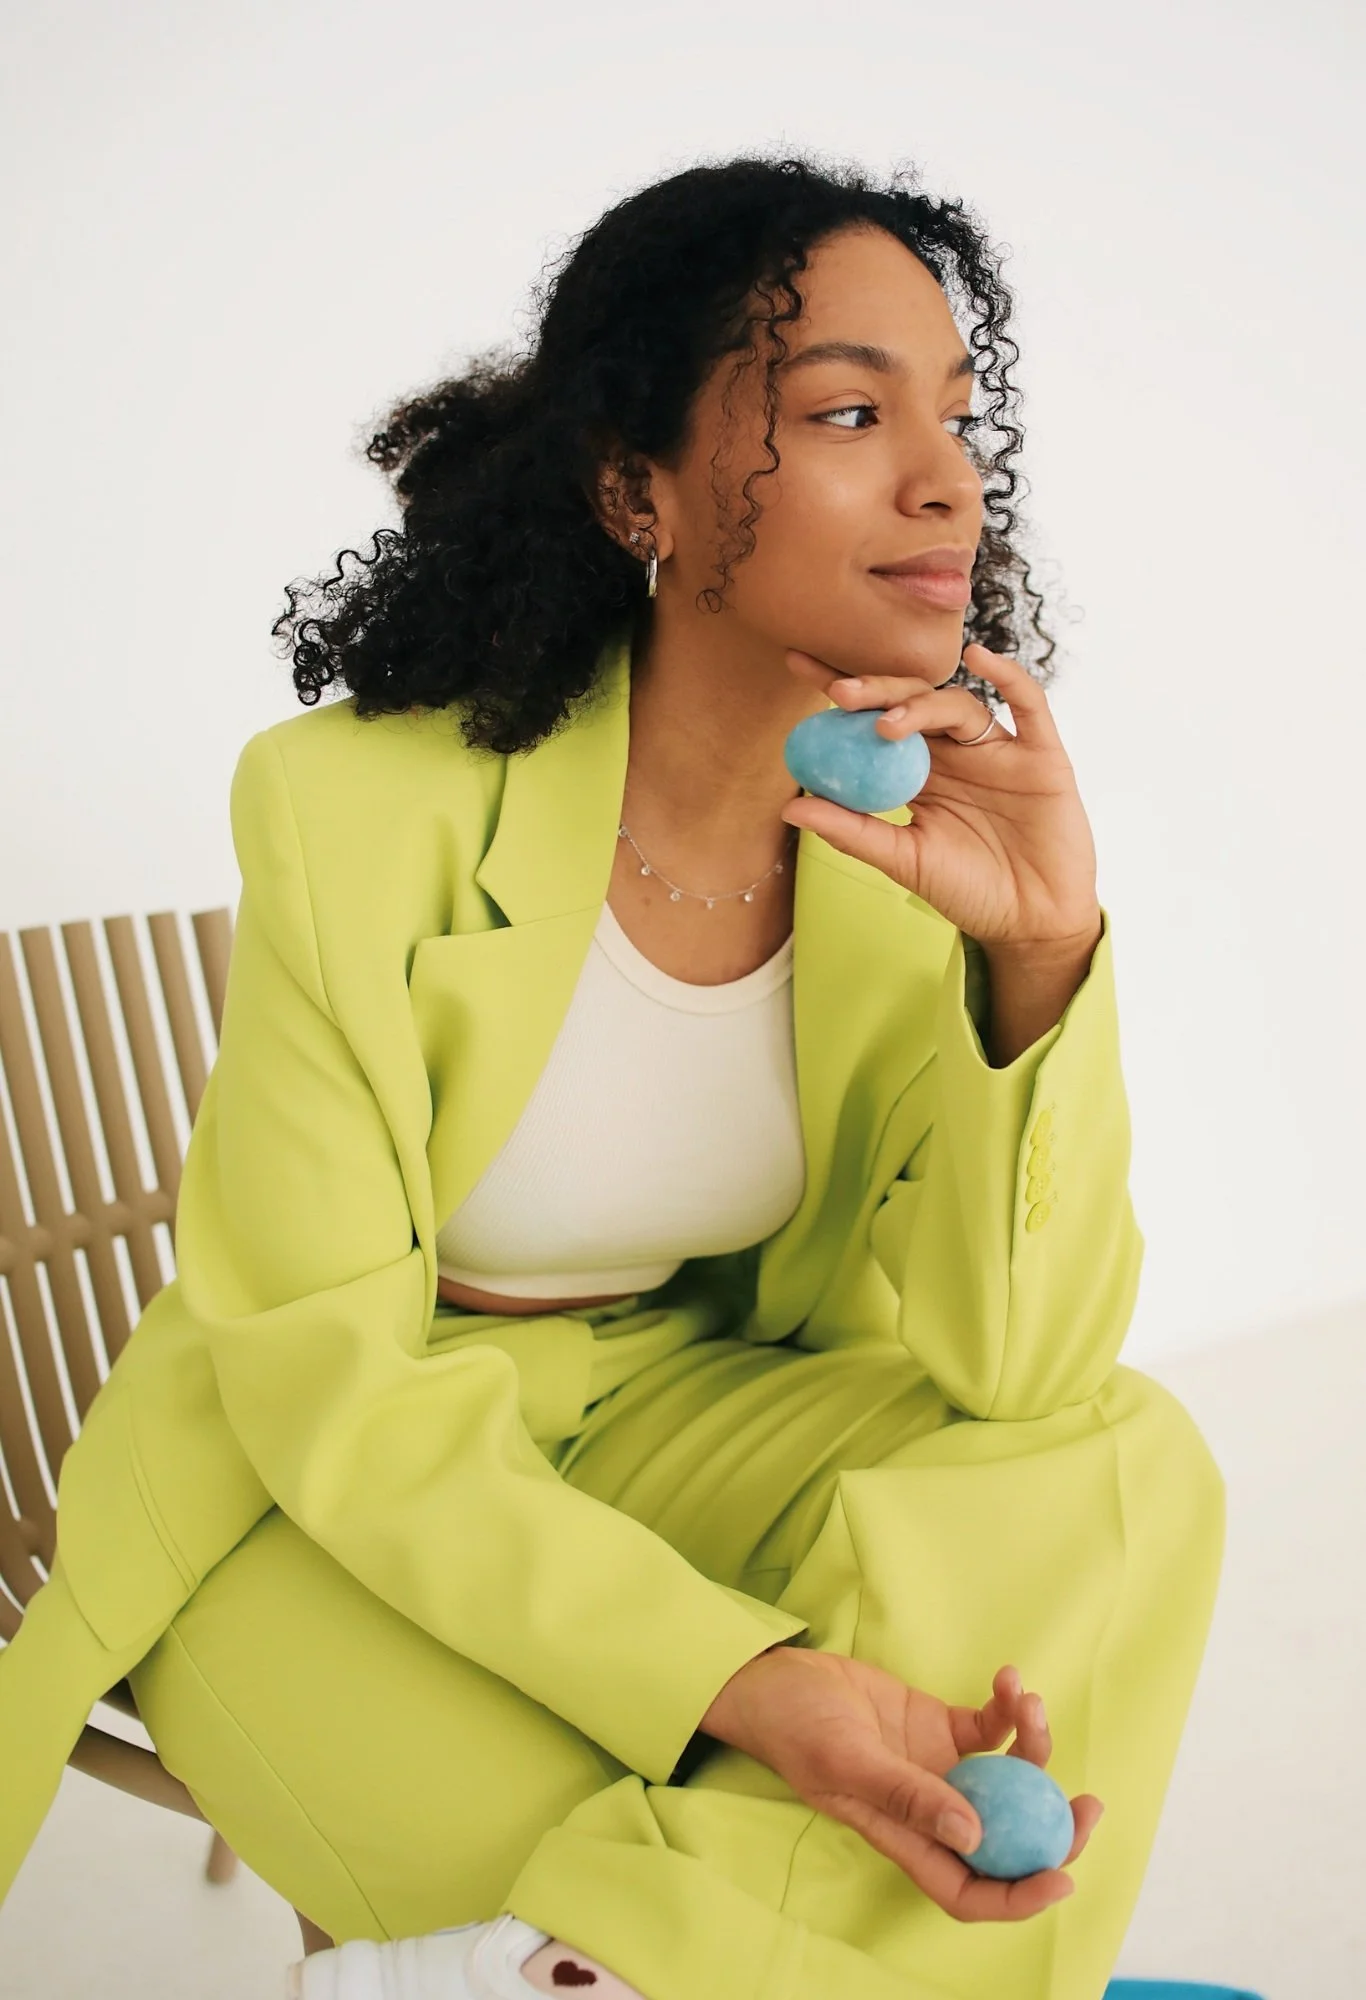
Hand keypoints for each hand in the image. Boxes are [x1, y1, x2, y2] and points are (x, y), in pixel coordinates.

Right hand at [700, 1649, 1104, 1923]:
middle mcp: (931, 1811)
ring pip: (1007, 1776)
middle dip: (1052, 1828)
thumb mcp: (846, 1762)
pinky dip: (1008, 1706)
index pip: (971, 1889)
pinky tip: (1008, 1677)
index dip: (1019, 1896)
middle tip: (1087, 1804)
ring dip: (1032, 1745)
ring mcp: (938, 1768)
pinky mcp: (939, 1726)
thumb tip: (973, 1836)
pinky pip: (990, 1726)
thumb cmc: (797, 1728)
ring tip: (1027, 1700)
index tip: (1062, 1876)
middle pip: (1007, 1840)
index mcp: (907, 1838)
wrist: (778, 1679)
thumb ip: (907, 1797)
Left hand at [781, 642, 1101, 952]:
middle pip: (913, 701)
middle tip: (839, 692)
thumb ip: (852, 831)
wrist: (1031, 922)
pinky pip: (1029, 705)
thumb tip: (789, 808)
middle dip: (876, 690)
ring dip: (922, 704)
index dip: (838, 691)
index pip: (873, 719)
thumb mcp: (902, 860)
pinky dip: (1008, 677)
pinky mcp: (1041, 755)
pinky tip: (981, 659)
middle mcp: (955, 752)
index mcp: (919, 772)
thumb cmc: (967, 891)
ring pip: (957, 705)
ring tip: (887, 723)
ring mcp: (998, 750)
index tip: (795, 663)